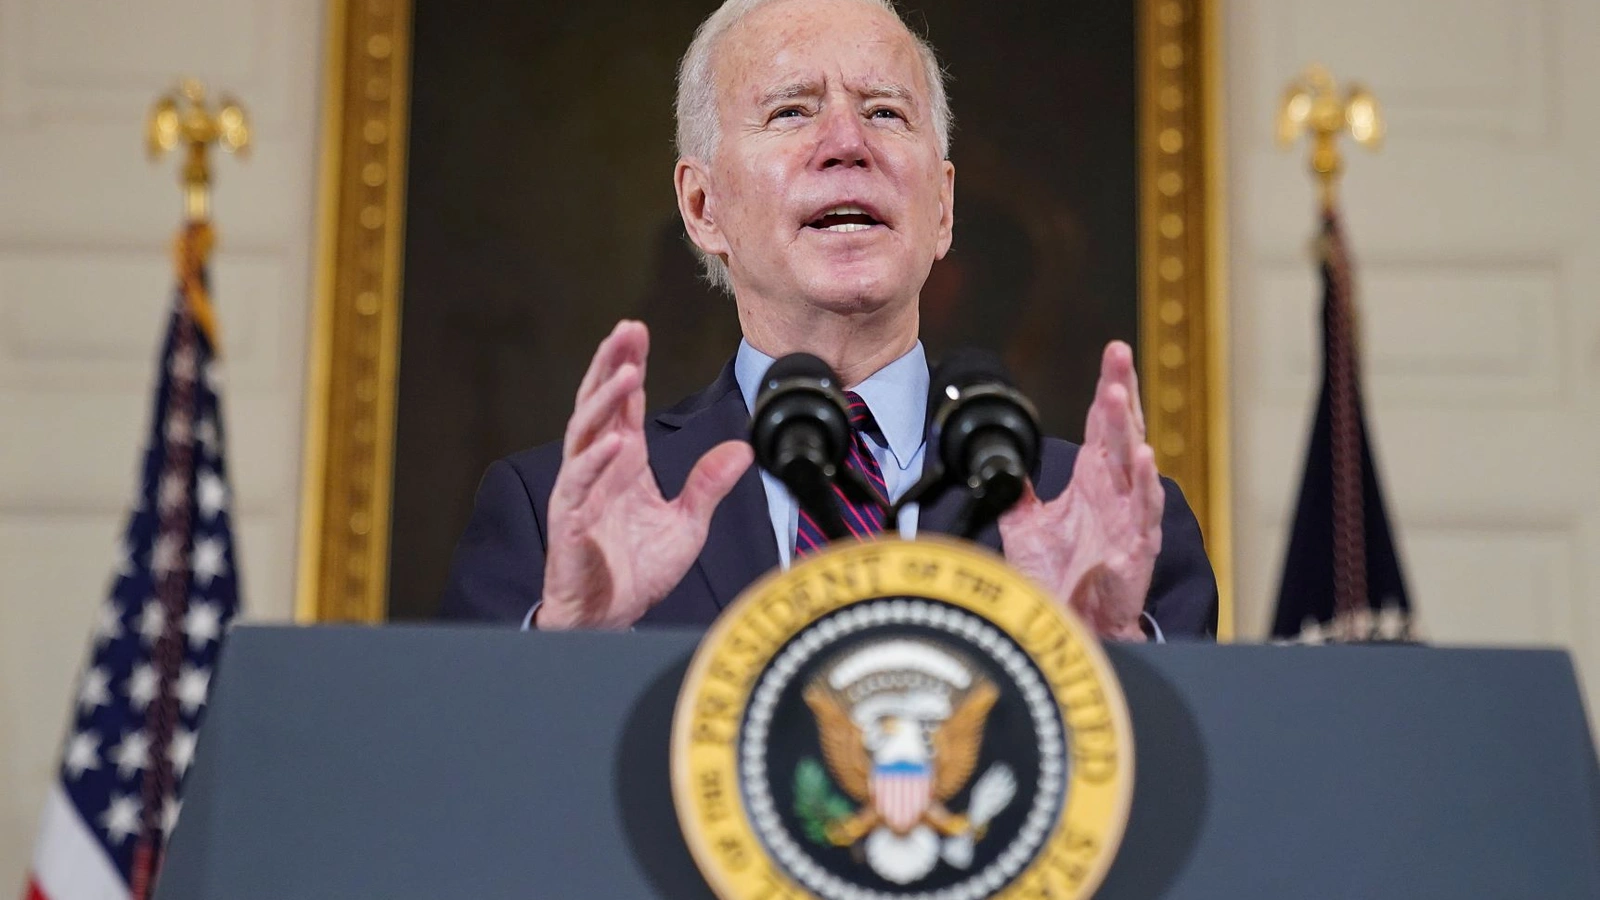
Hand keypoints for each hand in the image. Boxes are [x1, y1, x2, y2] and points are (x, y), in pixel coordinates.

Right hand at [537, 321, 752, 629]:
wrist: (610, 618)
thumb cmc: (638, 571)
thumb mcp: (688, 525)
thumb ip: (708, 485)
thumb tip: (743, 450)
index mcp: (624, 463)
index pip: (624, 405)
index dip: (629, 365)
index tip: (638, 330)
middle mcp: (598, 469)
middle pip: (599, 405)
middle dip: (611, 365)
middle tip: (626, 330)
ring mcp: (580, 492)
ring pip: (584, 435)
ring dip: (603, 402)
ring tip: (624, 372)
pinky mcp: (571, 522)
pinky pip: (579, 486)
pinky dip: (595, 463)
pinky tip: (614, 443)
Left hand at [999, 341, 1162, 640]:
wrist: (1066, 623)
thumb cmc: (1056, 576)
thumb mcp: (1024, 525)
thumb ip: (1016, 490)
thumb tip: (1000, 462)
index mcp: (1092, 479)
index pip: (1102, 423)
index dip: (1108, 387)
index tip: (1113, 352)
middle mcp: (1114, 491)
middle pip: (1120, 431)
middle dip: (1121, 392)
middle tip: (1119, 356)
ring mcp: (1129, 517)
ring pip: (1133, 465)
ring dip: (1127, 430)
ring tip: (1119, 397)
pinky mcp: (1135, 548)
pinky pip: (1144, 512)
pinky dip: (1143, 485)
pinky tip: (1142, 458)